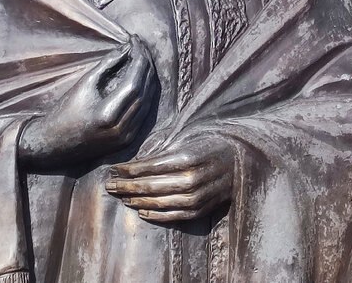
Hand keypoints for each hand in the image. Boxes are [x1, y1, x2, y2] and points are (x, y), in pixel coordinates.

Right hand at [19, 35, 156, 168]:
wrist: (54, 145)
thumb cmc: (65, 111)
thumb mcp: (84, 84)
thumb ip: (107, 65)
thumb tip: (127, 48)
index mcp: (107, 115)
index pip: (134, 84)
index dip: (139, 60)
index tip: (135, 42)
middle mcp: (120, 129)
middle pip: (144, 92)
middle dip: (146, 66)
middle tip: (141, 46)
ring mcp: (126, 137)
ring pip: (148, 103)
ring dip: (149, 78)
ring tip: (144, 58)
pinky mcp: (127, 141)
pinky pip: (144, 113)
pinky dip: (146, 93)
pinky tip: (144, 78)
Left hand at [106, 131, 236, 223]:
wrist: (242, 159)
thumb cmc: (212, 144)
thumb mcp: (190, 137)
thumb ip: (166, 148)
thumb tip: (138, 160)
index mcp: (188, 157)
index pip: (149, 166)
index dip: (129, 169)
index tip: (114, 169)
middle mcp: (192, 179)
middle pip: (150, 186)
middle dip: (126, 185)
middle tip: (110, 185)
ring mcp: (197, 196)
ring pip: (159, 202)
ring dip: (137, 200)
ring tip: (123, 196)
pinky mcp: (201, 209)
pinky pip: (173, 215)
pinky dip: (155, 214)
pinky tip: (141, 211)